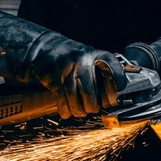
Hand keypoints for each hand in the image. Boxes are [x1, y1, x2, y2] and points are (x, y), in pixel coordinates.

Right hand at [0, 5, 126, 118]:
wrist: (43, 48)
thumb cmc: (70, 57)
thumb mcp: (88, 57)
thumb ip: (100, 71)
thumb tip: (113, 96)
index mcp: (94, 54)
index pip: (112, 68)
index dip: (117, 83)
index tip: (116, 96)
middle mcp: (82, 60)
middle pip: (91, 92)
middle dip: (93, 106)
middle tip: (93, 109)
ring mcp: (66, 70)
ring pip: (75, 99)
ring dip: (79, 110)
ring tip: (80, 112)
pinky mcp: (53, 79)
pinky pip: (62, 100)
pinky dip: (66, 109)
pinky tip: (68, 111)